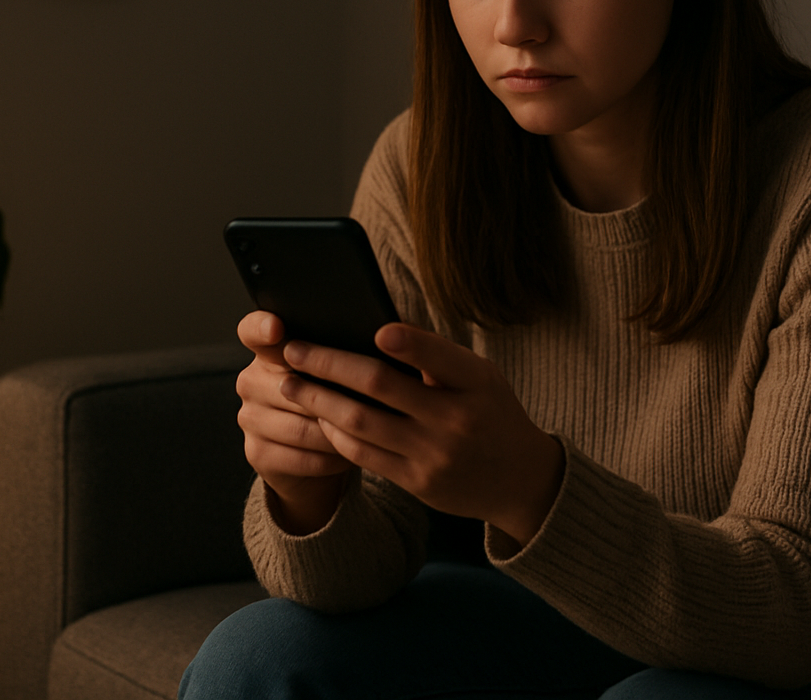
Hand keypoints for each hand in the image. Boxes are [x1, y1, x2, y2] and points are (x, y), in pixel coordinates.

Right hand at [235, 311, 354, 534]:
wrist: (316, 457)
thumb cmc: (335, 401)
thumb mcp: (338, 374)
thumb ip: (342, 357)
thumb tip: (382, 341)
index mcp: (268, 352)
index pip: (252, 330)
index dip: (262, 327)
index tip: (277, 327)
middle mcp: (251, 382)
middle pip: (292, 388)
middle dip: (334, 401)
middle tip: (371, 406)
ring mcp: (250, 418)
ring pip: (301, 428)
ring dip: (338, 434)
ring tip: (367, 433)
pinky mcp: (257, 453)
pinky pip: (302, 457)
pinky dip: (332, 458)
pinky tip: (350, 454)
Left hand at [281, 324, 563, 549]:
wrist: (520, 479)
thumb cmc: (491, 412)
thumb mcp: (481, 377)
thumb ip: (438, 357)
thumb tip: (377, 331)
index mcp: (475, 383)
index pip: (438, 357)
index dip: (409, 344)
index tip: (376, 328)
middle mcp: (455, 419)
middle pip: (380, 385)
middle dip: (328, 364)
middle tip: (294, 350)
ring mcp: (434, 454)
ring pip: (360, 422)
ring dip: (318, 400)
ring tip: (290, 383)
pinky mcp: (418, 482)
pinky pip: (363, 455)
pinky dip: (335, 433)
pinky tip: (318, 416)